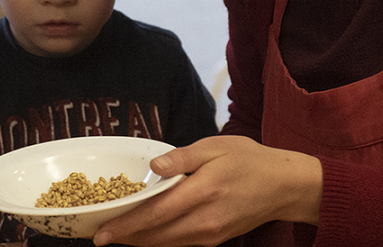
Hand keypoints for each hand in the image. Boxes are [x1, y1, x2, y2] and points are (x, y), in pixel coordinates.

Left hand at [92, 136, 321, 246]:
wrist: (285, 186)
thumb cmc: (250, 160)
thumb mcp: (216, 146)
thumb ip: (182, 156)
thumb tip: (154, 166)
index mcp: (203, 192)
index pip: (155, 214)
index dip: (125, 226)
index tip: (100, 232)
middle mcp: (205, 220)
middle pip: (155, 236)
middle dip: (125, 237)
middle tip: (97, 235)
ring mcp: (210, 234)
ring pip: (165, 244)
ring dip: (139, 241)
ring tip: (115, 234)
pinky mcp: (215, 239)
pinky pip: (178, 243)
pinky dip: (157, 240)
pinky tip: (144, 233)